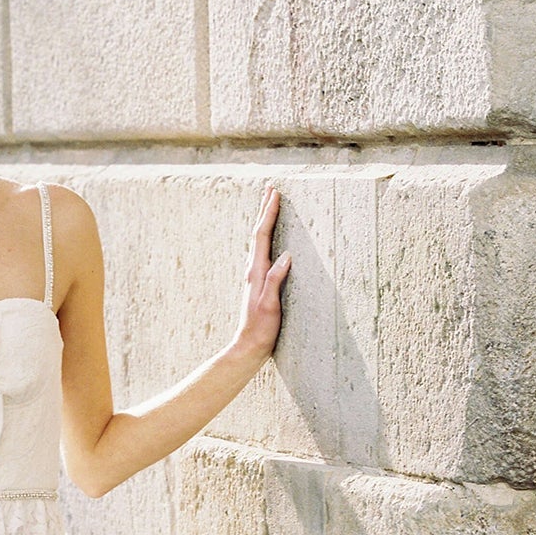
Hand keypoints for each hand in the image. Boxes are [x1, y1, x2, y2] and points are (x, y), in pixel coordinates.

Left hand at [233, 185, 290, 362]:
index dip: (269, 214)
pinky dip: (267, 238)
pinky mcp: (259, 283)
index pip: (262, 235)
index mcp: (256, 271)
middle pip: (258, 233)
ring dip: (265, 221)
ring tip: (270, 206)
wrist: (250, 345)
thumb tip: (285, 256)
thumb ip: (275, 280)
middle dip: (265, 210)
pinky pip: (263, 252)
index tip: (275, 194)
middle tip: (270, 189)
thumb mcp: (270, 304)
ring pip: (260, 241)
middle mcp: (253, 270)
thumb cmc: (261, 327)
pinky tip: (271, 239)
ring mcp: (255, 276)